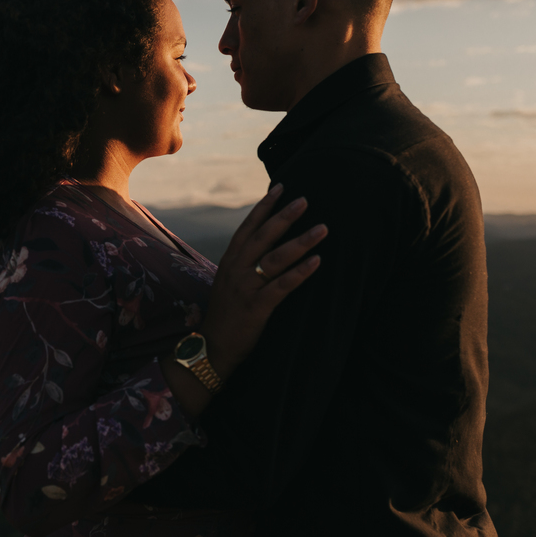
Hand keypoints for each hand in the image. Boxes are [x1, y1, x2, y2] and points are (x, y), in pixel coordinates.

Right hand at [199, 184, 325, 380]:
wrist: (212, 348)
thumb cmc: (226, 316)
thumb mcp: (229, 284)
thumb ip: (244, 264)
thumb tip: (266, 247)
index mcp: (229, 262)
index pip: (248, 227)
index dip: (264, 207)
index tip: (281, 188)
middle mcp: (236, 270)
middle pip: (263, 236)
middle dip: (285, 216)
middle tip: (306, 200)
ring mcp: (245, 288)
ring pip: (275, 258)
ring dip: (301, 241)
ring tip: (323, 228)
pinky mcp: (256, 307)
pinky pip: (282, 286)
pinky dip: (300, 272)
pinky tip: (317, 262)